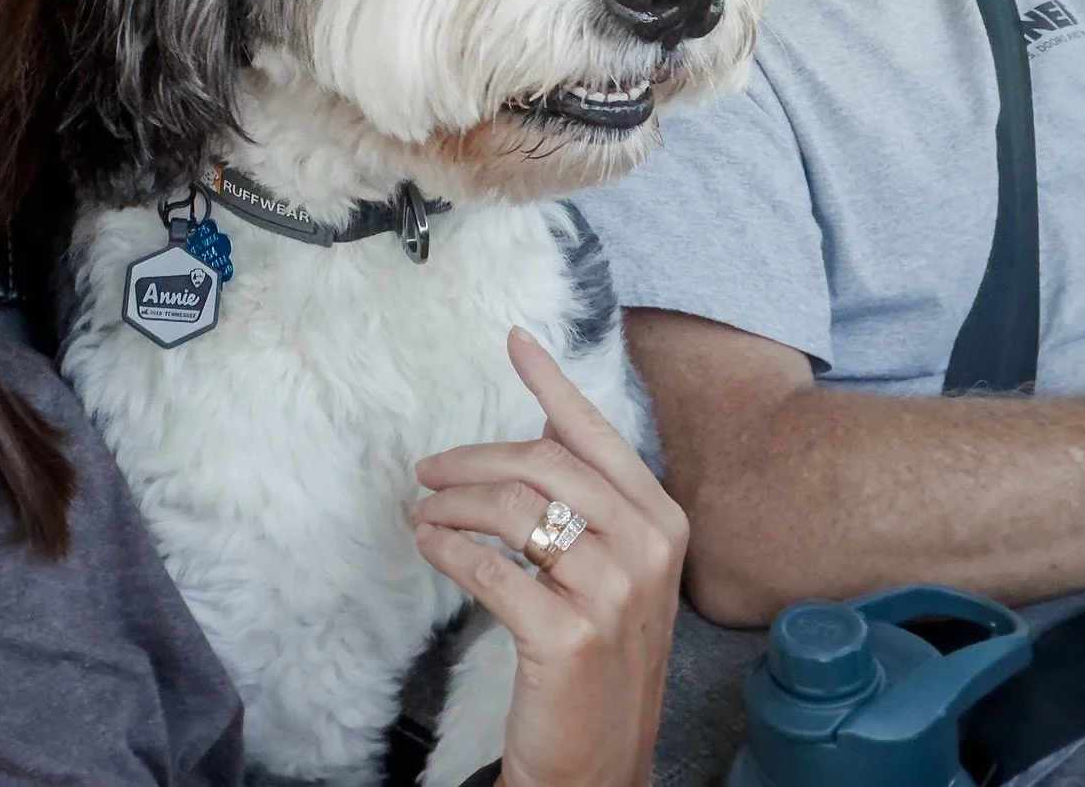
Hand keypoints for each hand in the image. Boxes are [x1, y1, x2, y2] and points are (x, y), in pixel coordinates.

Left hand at [411, 327, 686, 786]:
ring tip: (423, 512)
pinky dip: (446, 549)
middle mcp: (646, 548)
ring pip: (511, 509)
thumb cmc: (601, 659)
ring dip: (451, 505)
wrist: (599, 764)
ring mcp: (611, 592)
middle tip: (429, 469)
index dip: (551, 381)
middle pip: (541, 463)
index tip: (515, 341)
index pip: (596, 433)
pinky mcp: (567, 636)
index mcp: (661, 520)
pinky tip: (430, 545)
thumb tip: (542, 430)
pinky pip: (489, 567)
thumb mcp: (616, 570)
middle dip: (473, 459)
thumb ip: (589, 499)